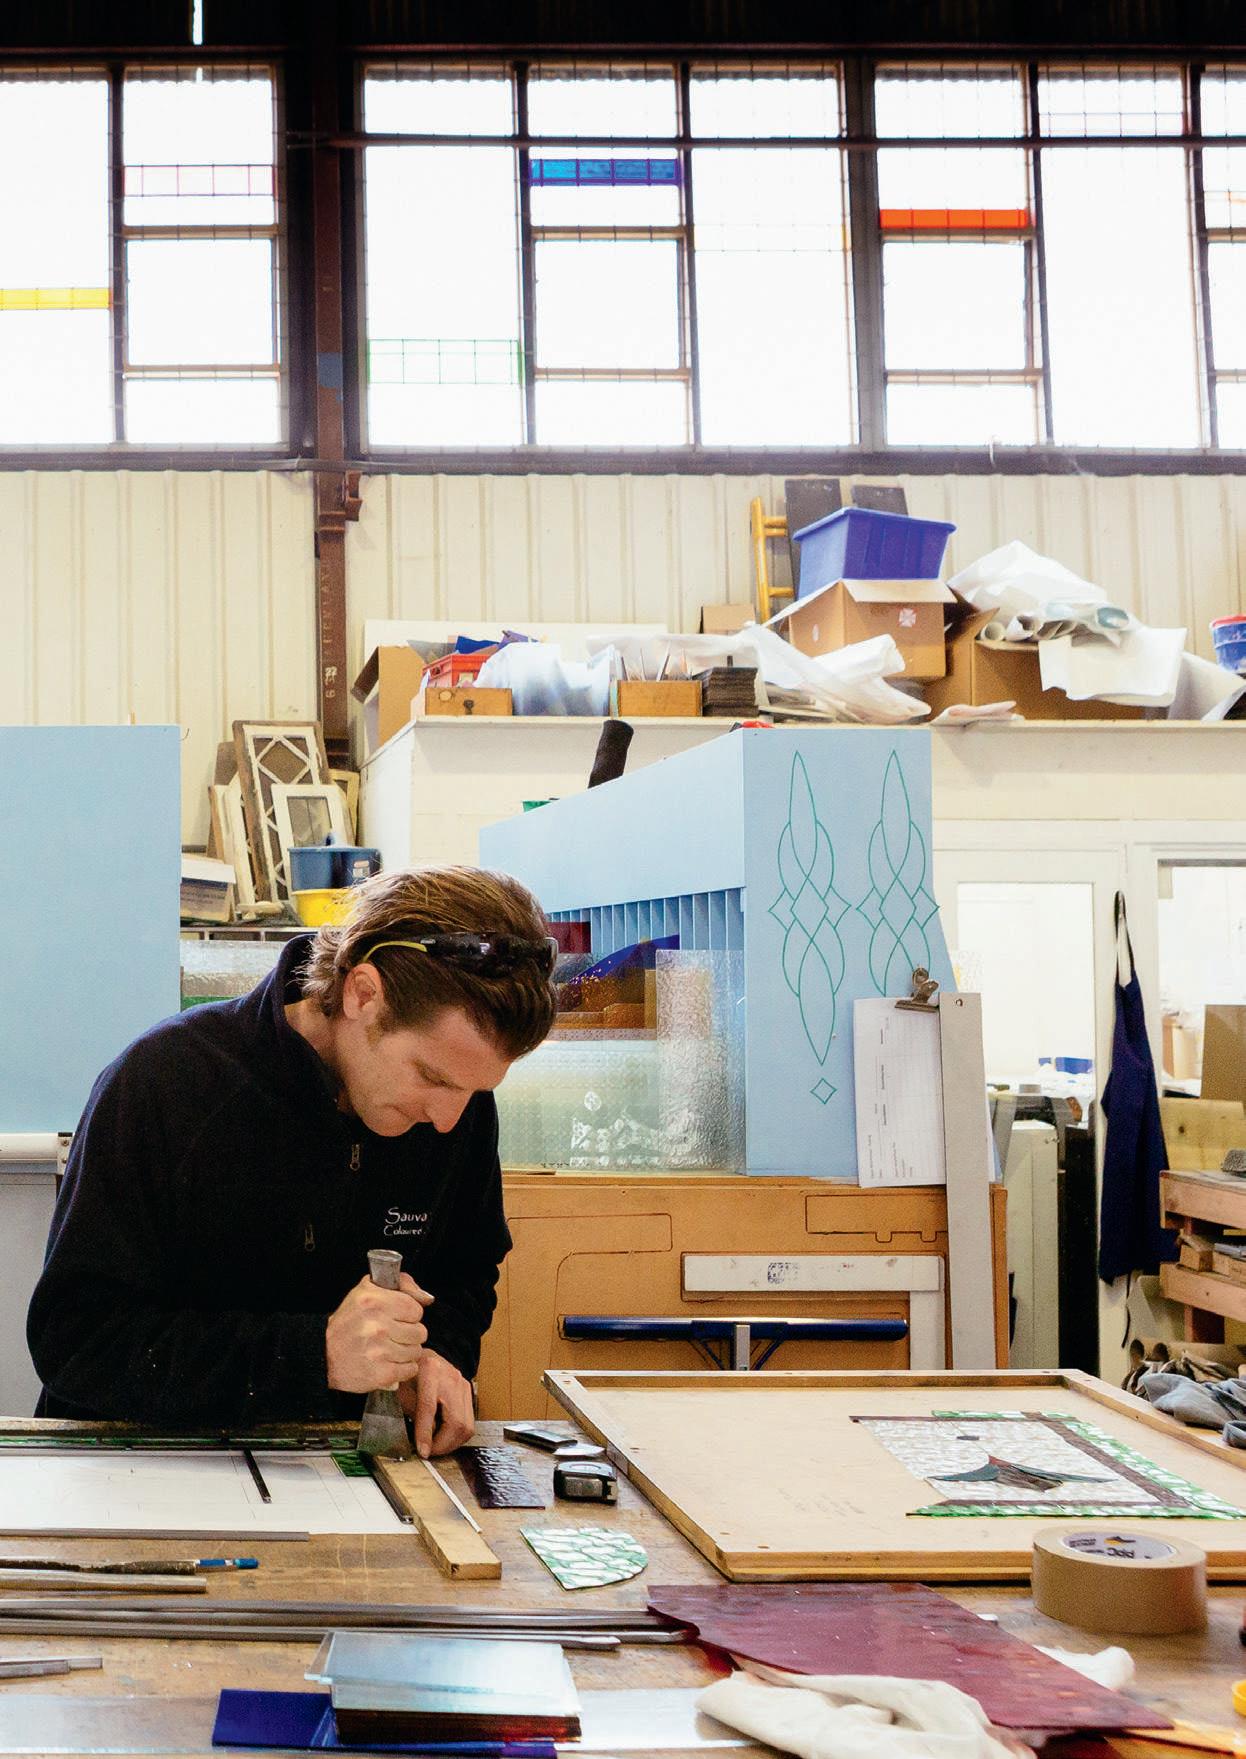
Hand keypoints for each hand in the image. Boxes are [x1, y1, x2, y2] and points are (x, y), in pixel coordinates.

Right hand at [325, 1271, 431, 1393]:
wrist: (323, 1354)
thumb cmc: (348, 1321)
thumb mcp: (367, 1290)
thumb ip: (401, 1285)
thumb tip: (427, 1298)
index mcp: (375, 1301)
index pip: (416, 1309)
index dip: (408, 1315)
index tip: (396, 1318)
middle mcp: (377, 1325)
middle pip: (420, 1332)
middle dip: (409, 1334)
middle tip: (392, 1335)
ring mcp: (379, 1351)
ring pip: (416, 1352)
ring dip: (406, 1352)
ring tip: (388, 1349)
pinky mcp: (380, 1374)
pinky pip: (409, 1370)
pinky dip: (402, 1369)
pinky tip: (388, 1363)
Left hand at [399, 1350, 474, 1456]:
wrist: (424, 1355)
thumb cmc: (409, 1372)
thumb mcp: (401, 1388)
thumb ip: (412, 1412)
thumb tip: (422, 1441)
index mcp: (430, 1370)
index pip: (429, 1408)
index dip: (425, 1434)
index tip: (422, 1452)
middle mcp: (451, 1376)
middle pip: (455, 1421)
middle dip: (442, 1444)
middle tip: (428, 1452)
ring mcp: (463, 1383)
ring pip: (466, 1426)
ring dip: (451, 1443)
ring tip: (436, 1447)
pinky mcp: (469, 1391)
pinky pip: (468, 1422)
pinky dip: (457, 1435)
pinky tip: (444, 1437)